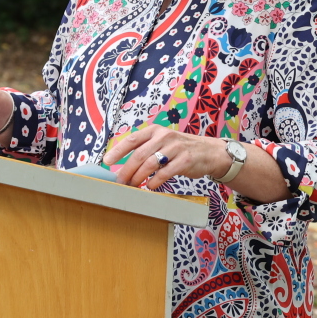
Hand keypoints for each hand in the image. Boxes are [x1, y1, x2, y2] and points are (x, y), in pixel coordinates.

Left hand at [103, 125, 232, 189]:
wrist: (209, 152)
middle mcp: (164, 136)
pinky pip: (165, 172)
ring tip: (133, 186)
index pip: (132, 139)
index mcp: (155, 131)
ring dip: (138, 177)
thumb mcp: (162, 142)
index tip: (107, 161)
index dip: (117, 151)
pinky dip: (154, 181)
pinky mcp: (185, 160)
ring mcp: (176, 147)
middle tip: (120, 182)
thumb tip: (122, 164)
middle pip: (139, 155)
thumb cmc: (180, 149)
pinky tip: (150, 187)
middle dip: (126, 170)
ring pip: (150, 164)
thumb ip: (145, 149)